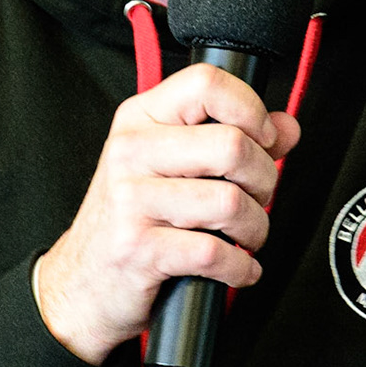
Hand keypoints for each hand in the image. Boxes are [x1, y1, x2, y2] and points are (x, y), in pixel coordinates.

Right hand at [33, 62, 300, 364]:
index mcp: (140, 118)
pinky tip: (237, 268)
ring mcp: (131, 200)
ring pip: (231, 202)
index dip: (250, 108)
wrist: (80, 283)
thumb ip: (232, 137)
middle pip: (232, 146)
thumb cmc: (132, 219)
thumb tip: (286, 126)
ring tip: (246, 236)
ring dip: (256, 228)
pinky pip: (216, 254)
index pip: (206, 83)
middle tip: (256, 198)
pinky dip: (241, 268)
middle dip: (264, 180)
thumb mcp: (172, 166)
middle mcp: (131, 151)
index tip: (262, 138)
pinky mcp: (139, 249)